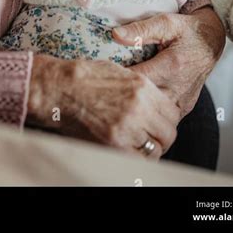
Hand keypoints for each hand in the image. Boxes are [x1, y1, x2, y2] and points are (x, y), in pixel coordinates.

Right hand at [25, 53, 178, 157]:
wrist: (61, 87)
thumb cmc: (84, 77)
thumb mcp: (119, 72)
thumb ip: (141, 88)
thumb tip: (152, 100)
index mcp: (143, 88)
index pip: (172, 113)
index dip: (166, 121)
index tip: (159, 124)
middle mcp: (140, 107)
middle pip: (168, 133)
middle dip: (161, 138)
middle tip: (151, 138)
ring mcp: (128, 127)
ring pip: (155, 149)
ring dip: (149, 149)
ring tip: (137, 145)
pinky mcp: (114, 142)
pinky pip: (138, 160)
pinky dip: (136, 158)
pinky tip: (127, 152)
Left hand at [112, 7, 225, 118]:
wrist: (212, 41)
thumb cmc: (188, 30)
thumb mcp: (166, 22)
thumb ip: (141, 29)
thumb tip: (115, 35)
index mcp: (172, 66)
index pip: (137, 80)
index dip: (119, 78)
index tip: (104, 73)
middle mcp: (178, 88)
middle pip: (142, 101)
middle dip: (124, 94)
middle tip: (107, 86)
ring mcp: (182, 102)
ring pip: (151, 113)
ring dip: (136, 105)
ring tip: (120, 94)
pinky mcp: (184, 108)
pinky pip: (161, 116)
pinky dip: (148, 110)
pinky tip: (137, 101)